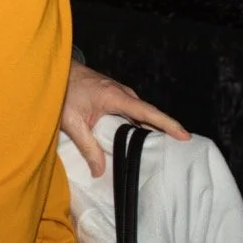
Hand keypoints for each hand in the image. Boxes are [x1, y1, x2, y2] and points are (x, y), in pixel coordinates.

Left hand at [62, 60, 190, 176]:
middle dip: (164, 132)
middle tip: (177, 154)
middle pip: (149, 116)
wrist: (57, 71)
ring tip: (162, 152)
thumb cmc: (63, 91)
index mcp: (115, 96)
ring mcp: (120, 94)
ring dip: (150, 130)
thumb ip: (86, 146)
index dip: (167, 124)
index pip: (147, 112)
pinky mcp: (116, 97)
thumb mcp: (72, 122)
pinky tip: (138, 141)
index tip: (185, 136)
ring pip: (140, 115)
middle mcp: (123, 93)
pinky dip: (138, 126)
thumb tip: (99, 171)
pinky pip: (133, 113)